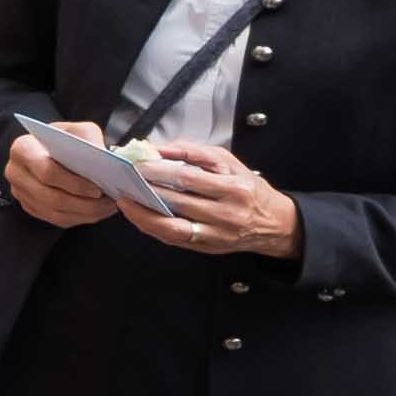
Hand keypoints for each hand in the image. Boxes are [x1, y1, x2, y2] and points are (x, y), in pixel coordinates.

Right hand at [0, 128, 124, 230]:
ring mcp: (20, 193)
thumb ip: (89, 140)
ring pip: (54, 212)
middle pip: (50, 197)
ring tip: (107, 208)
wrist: (47, 147)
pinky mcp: (29, 206)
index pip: (47, 172)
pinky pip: (55, 219)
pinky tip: (97, 212)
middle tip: (108, 203)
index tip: (97, 189)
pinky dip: (79, 218)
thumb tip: (104, 162)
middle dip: (83, 204)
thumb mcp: (77, 129)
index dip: (74, 184)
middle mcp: (16, 172)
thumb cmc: (62, 137)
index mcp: (23, 149)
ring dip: (84, 214)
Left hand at [127, 141, 295, 258]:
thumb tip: (160, 149)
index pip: (188, 178)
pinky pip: (175, 239)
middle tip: (122, 180)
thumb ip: (194, 152)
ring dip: (143, 214)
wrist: (273, 223)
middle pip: (177, 201)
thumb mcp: (229, 162)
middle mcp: (226, 214)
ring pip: (172, 227)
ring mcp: (216, 234)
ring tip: (124, 200)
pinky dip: (154, 227)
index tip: (136, 165)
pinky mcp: (207, 247)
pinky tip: (139, 216)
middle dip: (146, 190)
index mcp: (233, 188)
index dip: (159, 171)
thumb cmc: (247, 188)